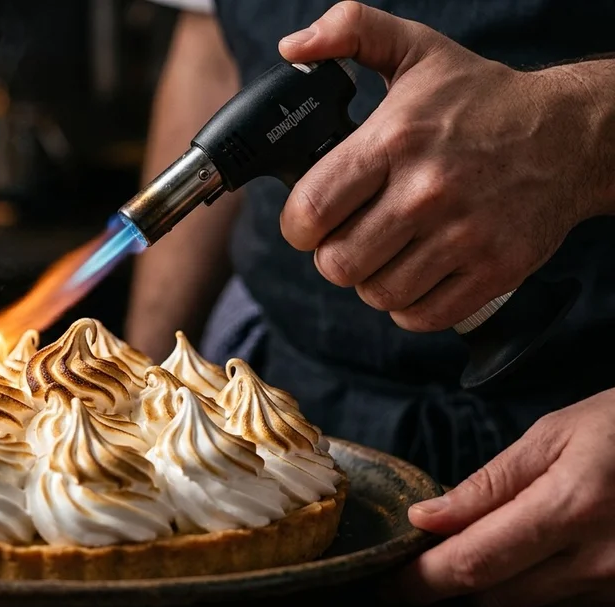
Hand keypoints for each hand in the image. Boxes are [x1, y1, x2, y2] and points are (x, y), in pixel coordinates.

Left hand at [275, 2, 607, 331]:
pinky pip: (421, 316)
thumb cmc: (482, 98)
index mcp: (395, 141)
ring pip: (377, 294)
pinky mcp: (495, 270)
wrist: (573, 133)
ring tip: (387, 252)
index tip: (312, 219)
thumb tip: (291, 46)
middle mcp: (427, 191)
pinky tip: (416, 272)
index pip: (310, 211)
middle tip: (351, 236)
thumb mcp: (415, 51)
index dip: (298, 224)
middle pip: (337, 264)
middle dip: (333, 255)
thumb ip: (349, 32)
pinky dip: (410, 304)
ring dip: (372, 279)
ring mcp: (464, 236)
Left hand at [392, 388, 614, 606]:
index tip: (387, 582)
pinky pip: (566, 606)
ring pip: (527, 605)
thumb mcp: (557, 435)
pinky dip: (544, 583)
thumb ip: (490, 483)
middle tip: (438, 548)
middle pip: (493, 595)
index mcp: (570, 506)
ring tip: (508, 534)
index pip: (473, 562)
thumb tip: (427, 520)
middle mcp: (598, 558)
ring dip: (501, 579)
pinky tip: (553, 547)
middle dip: (455, 576)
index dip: (421, 580)